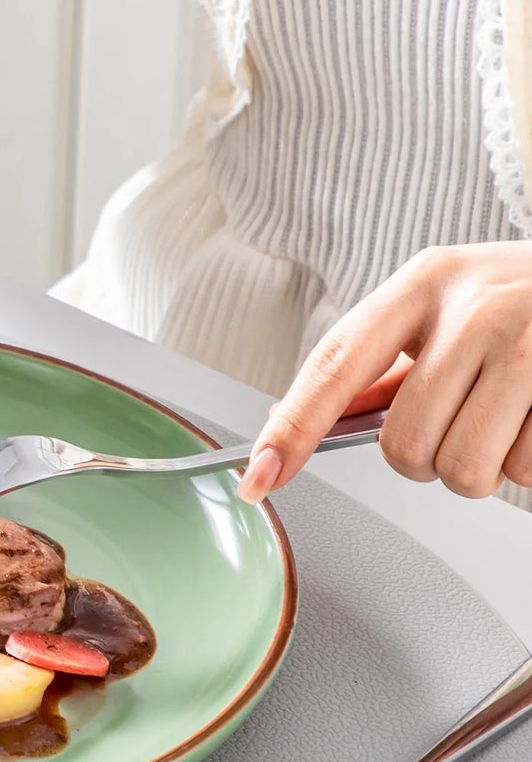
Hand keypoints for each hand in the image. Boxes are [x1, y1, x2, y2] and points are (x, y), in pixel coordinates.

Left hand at [239, 242, 531, 501]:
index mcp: (425, 283)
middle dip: (429, 458)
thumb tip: (296, 428)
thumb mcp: (452, 310)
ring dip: (485, 468)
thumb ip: (384, 368)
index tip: (257, 479)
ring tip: (514, 418)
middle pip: (403, 446)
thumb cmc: (530, 307)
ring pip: (462, 470)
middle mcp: (476, 304)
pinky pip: (526, 471)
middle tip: (469, 421)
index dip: (291, 431)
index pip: (334, 367)